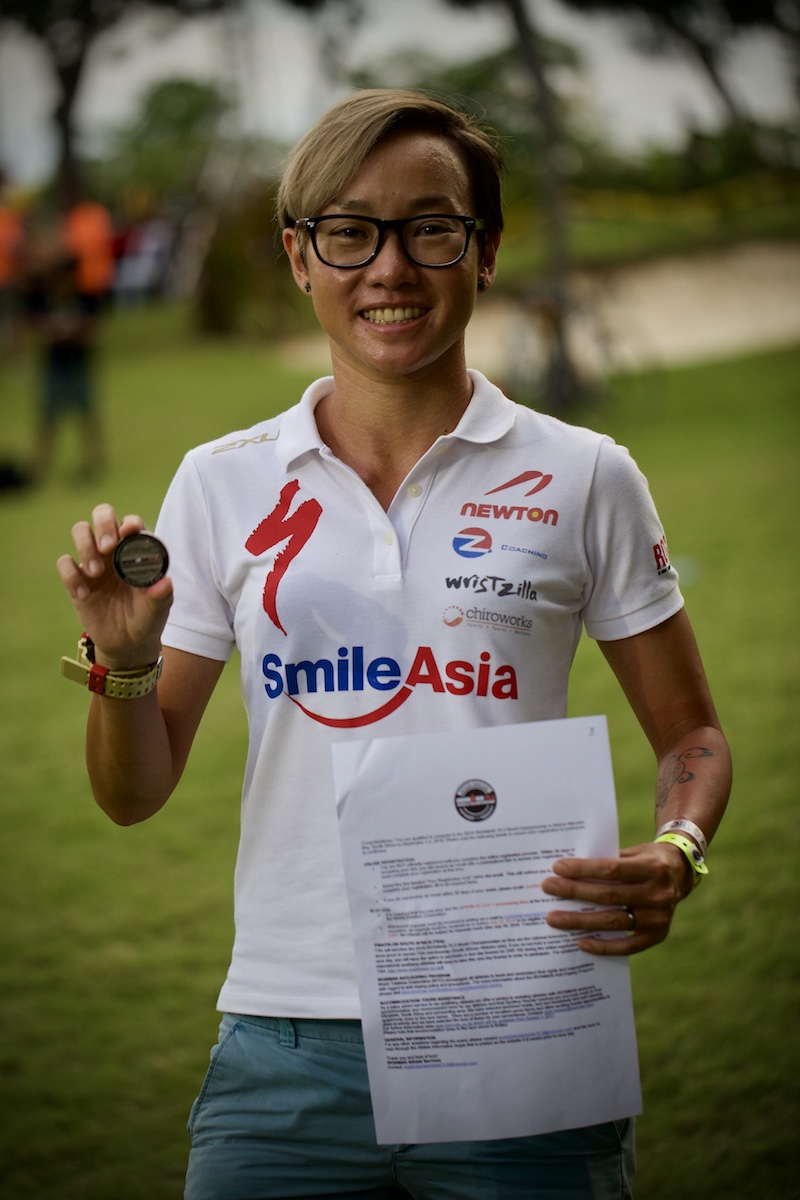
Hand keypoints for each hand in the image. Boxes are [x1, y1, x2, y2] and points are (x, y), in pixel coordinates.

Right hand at [56, 503, 172, 668]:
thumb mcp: (158, 609)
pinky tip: (84, 595)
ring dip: (86, 546)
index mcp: (137, 550)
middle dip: (103, 523)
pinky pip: (65, 563)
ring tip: (96, 573)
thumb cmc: (147, 617)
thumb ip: (161, 595)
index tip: (128, 532)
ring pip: (80, 530)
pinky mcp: (76, 578)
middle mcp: (114, 549)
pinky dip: (71, 575)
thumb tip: (164, 582)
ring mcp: (93, 560)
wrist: (128, 643)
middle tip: (107, 546)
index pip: (132, 523)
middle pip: (102, 514)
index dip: (130, 523)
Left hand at [542, 840, 693, 955]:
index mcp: (652, 867)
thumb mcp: (634, 851)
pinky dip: (603, 946)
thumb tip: (568, 870)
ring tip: (554, 918)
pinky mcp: (658, 935)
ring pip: (613, 921)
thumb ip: (608, 861)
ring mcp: (659, 917)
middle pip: (608, 896)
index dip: (583, 869)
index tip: (557, 868)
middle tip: (548, 888)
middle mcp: (658, 893)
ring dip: (580, 921)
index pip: (611, 869)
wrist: (681, 873)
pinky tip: (581, 942)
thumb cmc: (647, 859)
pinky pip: (627, 946)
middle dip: (574, 892)